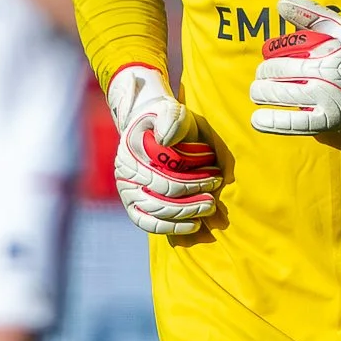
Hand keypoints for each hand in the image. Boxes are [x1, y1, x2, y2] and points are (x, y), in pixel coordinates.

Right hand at [107, 66, 221, 235]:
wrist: (154, 129)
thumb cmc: (167, 120)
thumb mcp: (171, 112)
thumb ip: (171, 120)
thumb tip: (165, 142)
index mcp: (130, 153)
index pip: (162, 179)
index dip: (191, 183)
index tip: (215, 178)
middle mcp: (124, 176)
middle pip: (160, 199)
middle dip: (191, 202)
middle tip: (214, 200)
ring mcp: (127, 192)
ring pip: (157, 213)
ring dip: (186, 214)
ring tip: (208, 208)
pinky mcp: (133, 205)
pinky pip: (148, 223)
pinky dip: (171, 228)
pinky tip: (193, 226)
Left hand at [249, 0, 340, 134]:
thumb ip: (312, 14)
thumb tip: (281, 1)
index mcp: (324, 54)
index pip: (280, 58)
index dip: (268, 60)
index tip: (269, 60)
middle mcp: (323, 77)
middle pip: (276, 77)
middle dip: (263, 76)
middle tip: (263, 77)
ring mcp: (327, 101)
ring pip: (280, 97)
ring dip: (263, 94)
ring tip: (259, 93)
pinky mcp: (331, 121)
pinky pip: (296, 123)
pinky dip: (274, 122)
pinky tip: (257, 120)